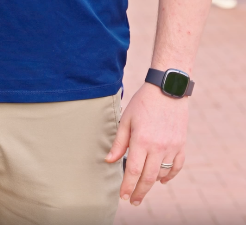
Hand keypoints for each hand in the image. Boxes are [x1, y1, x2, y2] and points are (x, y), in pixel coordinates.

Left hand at [105, 82, 187, 205]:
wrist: (168, 89)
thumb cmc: (143, 102)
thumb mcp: (126, 118)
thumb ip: (119, 142)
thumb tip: (109, 160)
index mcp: (142, 140)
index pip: (134, 171)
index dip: (128, 186)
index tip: (123, 196)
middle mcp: (158, 147)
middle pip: (148, 178)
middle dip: (140, 192)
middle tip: (133, 201)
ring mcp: (172, 146)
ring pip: (162, 173)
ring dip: (153, 182)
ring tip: (143, 186)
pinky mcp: (181, 144)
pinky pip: (177, 166)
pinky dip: (170, 175)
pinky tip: (162, 180)